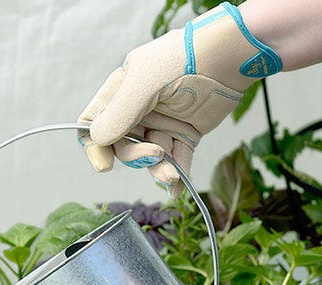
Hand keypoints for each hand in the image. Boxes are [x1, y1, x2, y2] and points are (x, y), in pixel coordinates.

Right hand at [78, 2, 281, 197]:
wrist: (226, 58)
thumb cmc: (182, 61)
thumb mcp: (143, 84)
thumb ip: (118, 114)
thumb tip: (97, 140)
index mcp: (121, 93)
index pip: (95, 123)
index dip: (96, 146)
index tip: (105, 165)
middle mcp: (139, 110)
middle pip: (123, 145)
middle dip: (136, 156)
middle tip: (156, 154)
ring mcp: (163, 122)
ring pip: (152, 156)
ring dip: (159, 169)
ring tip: (172, 176)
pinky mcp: (186, 132)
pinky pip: (177, 158)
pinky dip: (178, 174)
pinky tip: (177, 189)